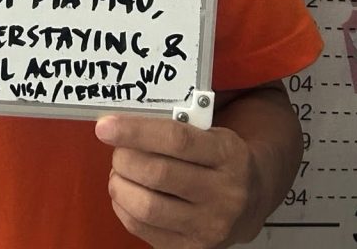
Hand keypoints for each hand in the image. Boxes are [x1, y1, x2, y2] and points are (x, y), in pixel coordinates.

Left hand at [95, 114, 261, 248]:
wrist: (250, 200)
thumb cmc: (219, 158)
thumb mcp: (210, 132)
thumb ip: (175, 125)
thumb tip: (124, 122)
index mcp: (227, 154)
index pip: (175, 139)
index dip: (136, 131)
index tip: (106, 126)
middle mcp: (223, 194)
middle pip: (158, 174)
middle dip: (125, 159)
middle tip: (117, 150)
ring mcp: (209, 226)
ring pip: (148, 207)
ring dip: (121, 185)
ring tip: (120, 172)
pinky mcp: (192, 248)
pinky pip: (144, 229)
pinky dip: (124, 207)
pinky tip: (126, 192)